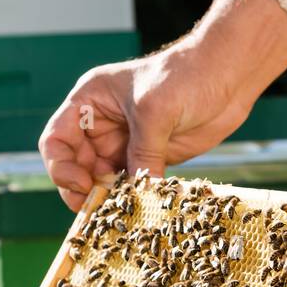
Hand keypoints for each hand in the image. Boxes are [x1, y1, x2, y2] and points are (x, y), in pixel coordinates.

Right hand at [38, 0, 286, 210]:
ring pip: (102, 180)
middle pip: (76, 166)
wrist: (230, 74)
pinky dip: (131, 199)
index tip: (81, 184)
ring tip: (118, 213)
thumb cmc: (187, 75)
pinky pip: (131, 185)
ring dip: (107, 198)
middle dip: (82, 189)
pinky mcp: (149, 158)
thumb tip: (135, 194)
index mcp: (90, 101)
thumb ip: (141, 154)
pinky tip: (138, 208)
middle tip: (97, 209)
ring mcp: (125, 142)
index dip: (61, 166)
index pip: (56, 139)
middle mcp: (102, 124)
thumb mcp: (155, 111)